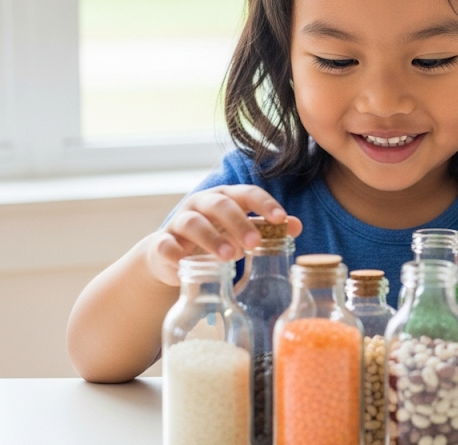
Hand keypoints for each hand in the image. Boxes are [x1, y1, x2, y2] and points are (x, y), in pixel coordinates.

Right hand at [146, 185, 302, 285]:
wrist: (171, 254)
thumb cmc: (214, 237)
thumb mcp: (240, 231)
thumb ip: (265, 228)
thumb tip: (296, 226)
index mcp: (224, 197)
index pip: (247, 193)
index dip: (264, 204)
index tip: (281, 219)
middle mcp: (201, 204)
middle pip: (220, 205)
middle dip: (239, 222)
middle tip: (255, 242)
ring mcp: (179, 222)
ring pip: (194, 223)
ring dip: (212, 238)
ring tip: (231, 257)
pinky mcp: (161, 244)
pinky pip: (166, 245)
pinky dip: (176, 253)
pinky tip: (186, 265)